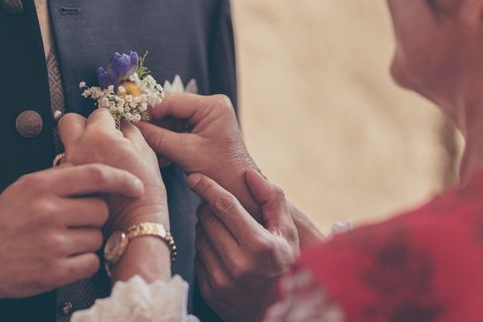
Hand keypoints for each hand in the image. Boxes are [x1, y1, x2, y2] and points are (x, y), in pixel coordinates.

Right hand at [0, 164, 143, 304]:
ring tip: (64, 240)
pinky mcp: (54, 271)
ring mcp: (51, 243)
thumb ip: (60, 176)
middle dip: (94, 215)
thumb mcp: (26, 186)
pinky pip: (91, 261)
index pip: (95, 175)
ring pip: (97, 236)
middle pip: (100, 209)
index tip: (136, 185)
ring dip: (88, 239)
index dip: (122, 179)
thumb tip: (96, 169)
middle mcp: (47, 212)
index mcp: (42, 186)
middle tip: (75, 220)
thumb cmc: (6, 221)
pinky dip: (84, 261)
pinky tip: (66, 257)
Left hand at [59, 109, 168, 228]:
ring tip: (96, 160)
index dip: (109, 119)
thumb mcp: (146, 154)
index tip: (115, 127)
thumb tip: (124, 123)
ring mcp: (68, 167)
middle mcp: (78, 147)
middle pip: (69, 120)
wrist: (133, 228)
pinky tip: (90, 179)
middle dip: (82, 123)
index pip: (98, 112)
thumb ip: (132, 132)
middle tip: (97, 135)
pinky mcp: (64, 186)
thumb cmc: (145, 194)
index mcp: (100, 136)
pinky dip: (76, 167)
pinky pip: (65, 167)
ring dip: (78, 147)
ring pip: (65, 145)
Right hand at [137, 93, 258, 215]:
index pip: (171, 100)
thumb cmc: (220, 172)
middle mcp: (212, 105)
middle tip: (136, 136)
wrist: (239, 190)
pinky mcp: (204, 128)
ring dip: (159, 135)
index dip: (147, 109)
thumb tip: (131, 124)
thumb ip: (157, 137)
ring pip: (172, 120)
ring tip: (152, 152)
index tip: (127, 117)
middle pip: (171, 109)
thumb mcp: (185, 153)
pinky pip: (179, 129)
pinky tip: (162, 156)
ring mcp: (209, 116)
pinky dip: (168, 141)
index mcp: (212, 105)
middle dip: (153, 124)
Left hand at [189, 170, 298, 321]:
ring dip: (207, 230)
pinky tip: (223, 254)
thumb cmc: (287, 265)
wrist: (281, 313)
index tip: (193, 177)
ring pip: (200, 238)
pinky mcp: (210, 293)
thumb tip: (248, 174)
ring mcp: (222, 281)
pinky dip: (206, 250)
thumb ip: (272, 199)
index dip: (207, 187)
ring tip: (227, 235)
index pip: (224, 206)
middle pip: (207, 219)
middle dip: (211, 209)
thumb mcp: (288, 232)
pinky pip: (198, 258)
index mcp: (259, 245)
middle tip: (223, 211)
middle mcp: (238, 264)